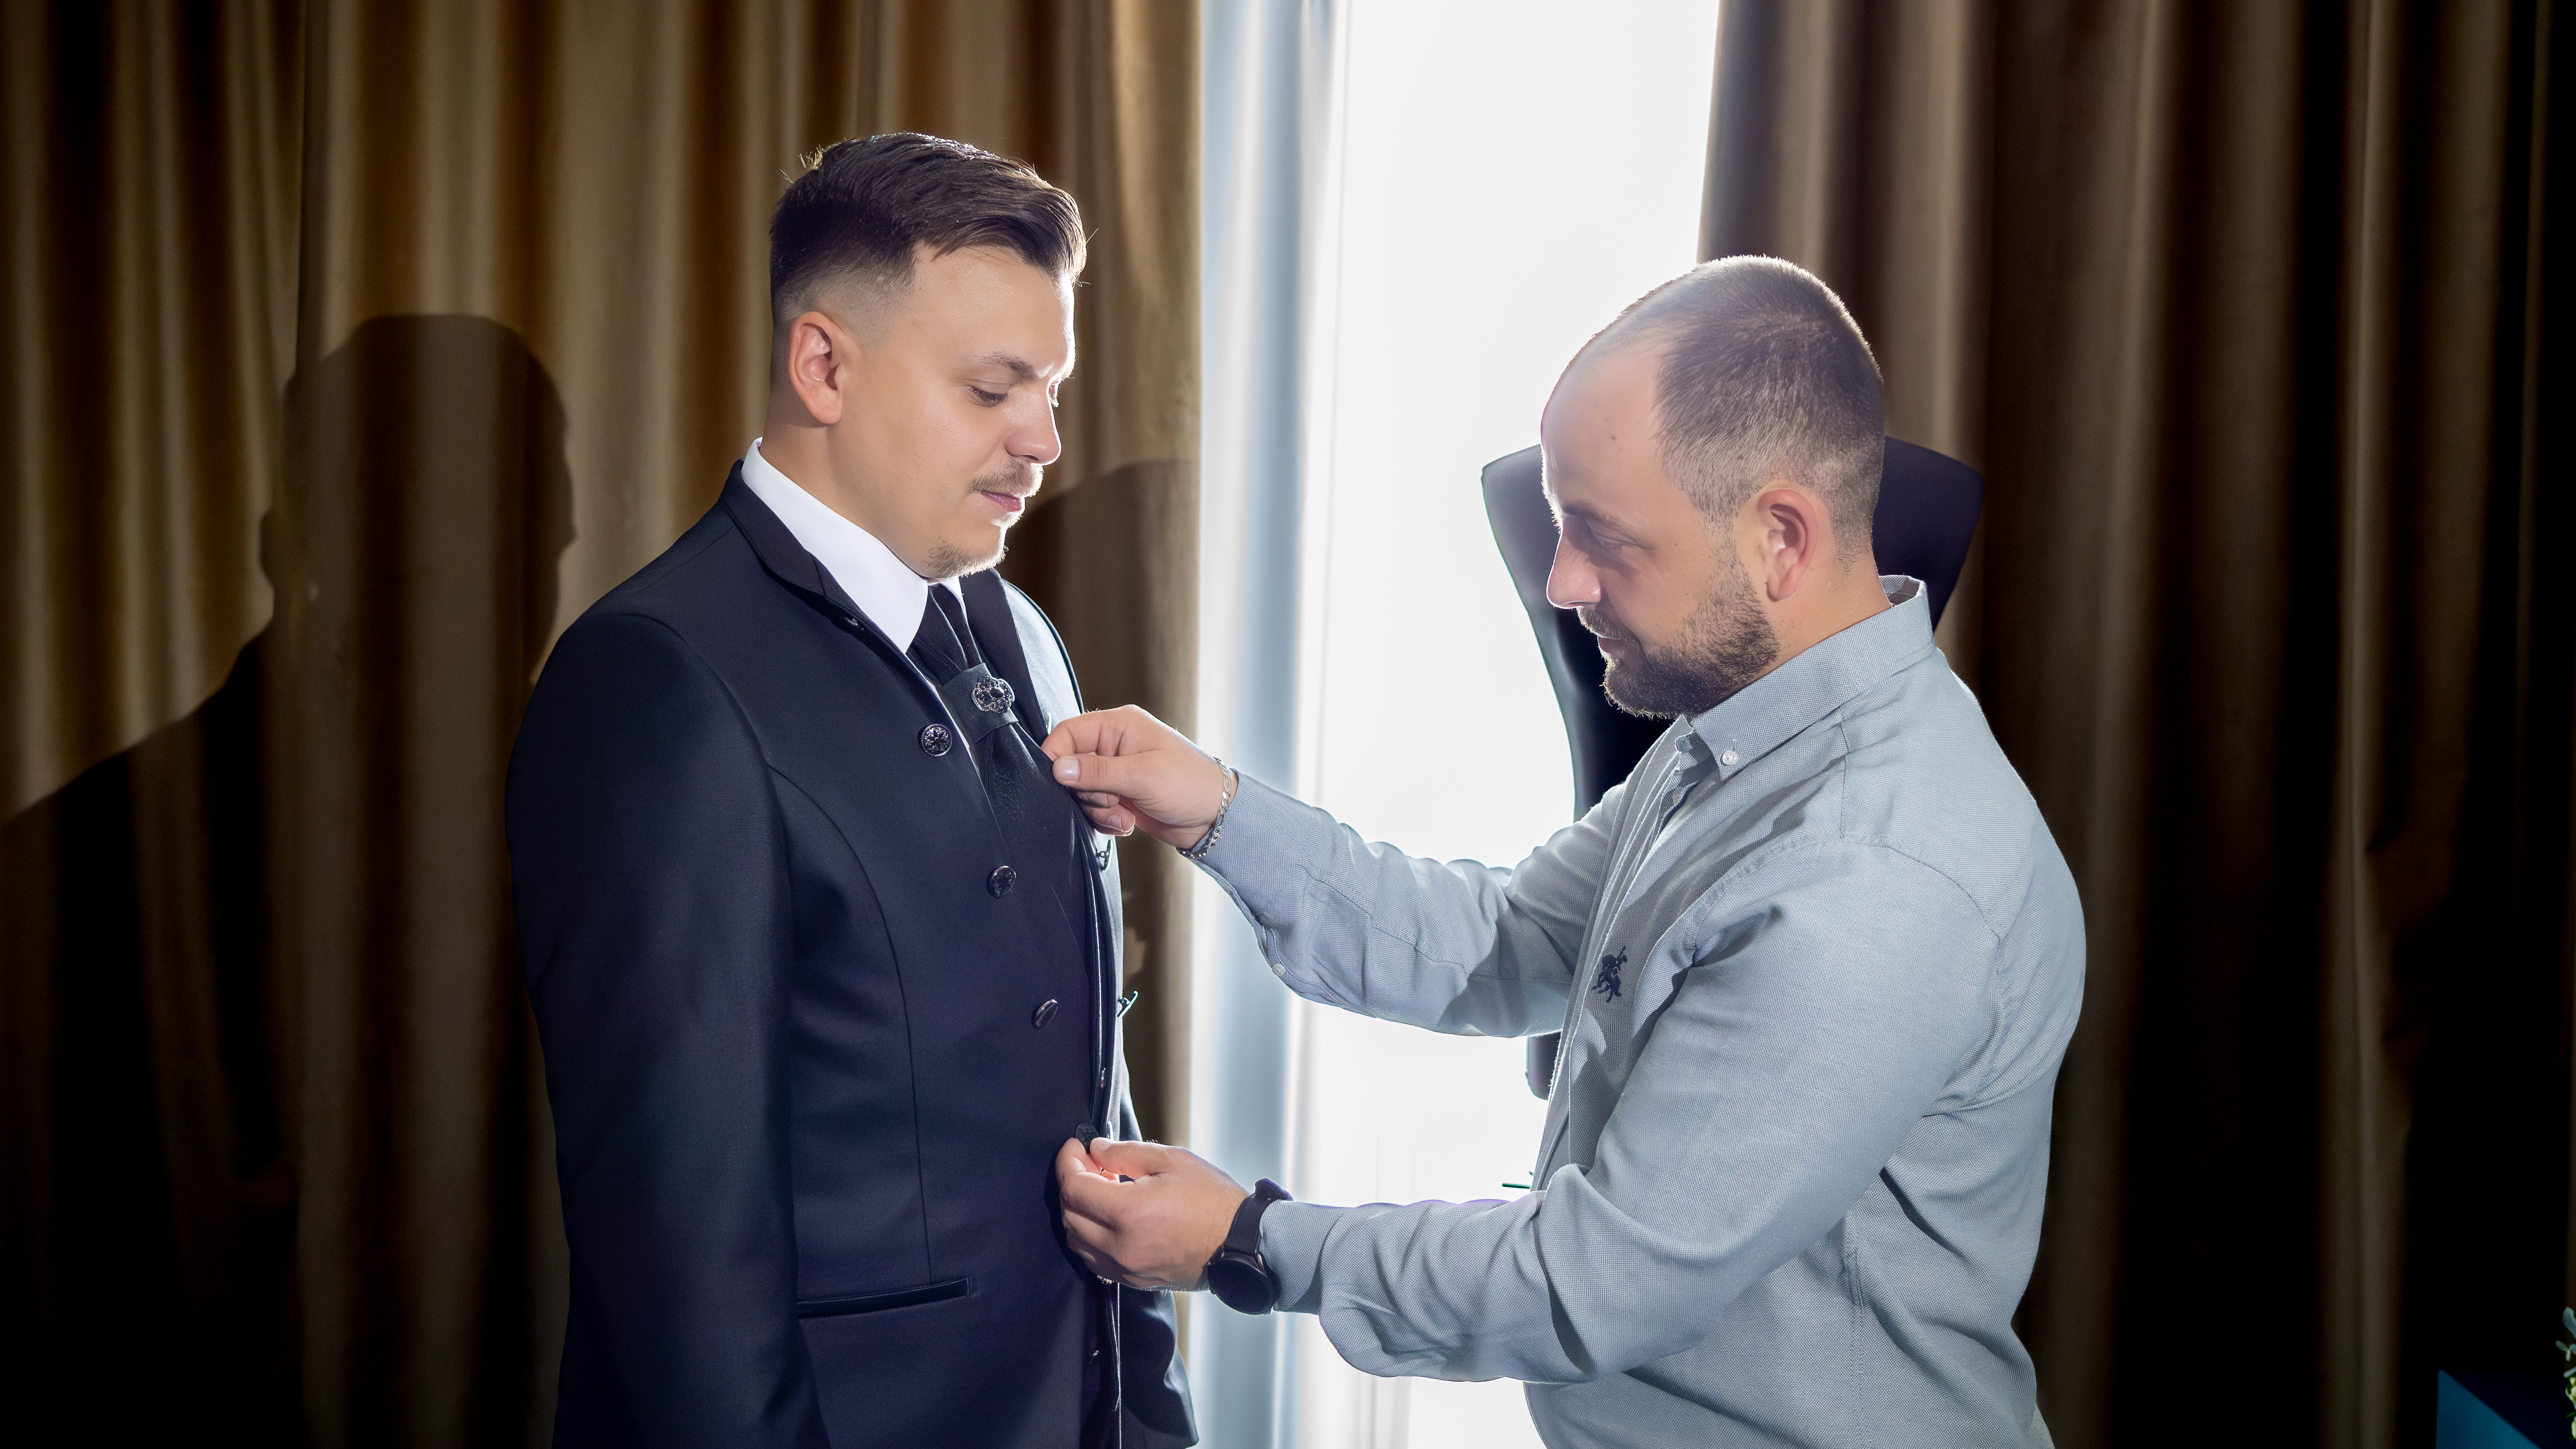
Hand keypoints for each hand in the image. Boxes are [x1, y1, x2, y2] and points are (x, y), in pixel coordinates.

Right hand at [1041, 706, 1232, 848]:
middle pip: (1072, 765)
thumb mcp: (1142, 775)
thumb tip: (1058, 768)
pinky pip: (1094, 807)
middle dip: (1087, 791)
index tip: (1057, 781)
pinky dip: (1106, 819)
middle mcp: (1115, 744)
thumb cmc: (1190, 785)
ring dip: (1098, 809)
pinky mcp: (1120, 794)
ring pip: (1081, 791)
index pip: (1069, 731)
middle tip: (1111, 800)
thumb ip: (1097, 771)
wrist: (1215, 818)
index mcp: (1120, 725)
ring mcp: (1117, 771)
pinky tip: (1127, 823)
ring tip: (1124, 815)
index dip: (1057, 756)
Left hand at [1056, 1137, 1248, 1290]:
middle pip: (1069, 1215)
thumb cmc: (1212, 1200)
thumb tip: (1096, 1149)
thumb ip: (1125, 1153)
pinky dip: (1089, 1237)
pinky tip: (1107, 1218)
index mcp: (1128, 1213)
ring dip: (1077, 1212)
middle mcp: (1119, 1246)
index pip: (1074, 1188)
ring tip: (1100, 1190)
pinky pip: (1094, 1260)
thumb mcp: (1172, 1160)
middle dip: (1071, 1184)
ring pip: (1076, 1241)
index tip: (1073, 1147)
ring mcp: (1125, 1268)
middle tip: (1088, 1164)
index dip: (1068, 1162)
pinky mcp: (1133, 1280)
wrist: (1241, 1243)